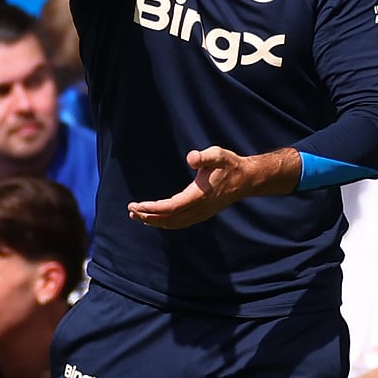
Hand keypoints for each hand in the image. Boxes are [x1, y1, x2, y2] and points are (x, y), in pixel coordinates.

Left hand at [127, 146, 299, 228]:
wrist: (246, 179)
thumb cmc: (230, 164)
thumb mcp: (218, 154)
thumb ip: (204, 156)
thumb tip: (191, 158)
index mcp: (199, 196)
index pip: (172, 207)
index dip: (153, 209)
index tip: (138, 205)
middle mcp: (199, 209)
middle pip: (169, 219)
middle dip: (149, 216)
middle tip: (131, 210)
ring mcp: (201, 213)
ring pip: (174, 223)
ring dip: (155, 221)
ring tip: (137, 215)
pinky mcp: (201, 214)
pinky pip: (180, 222)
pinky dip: (165, 222)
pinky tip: (155, 218)